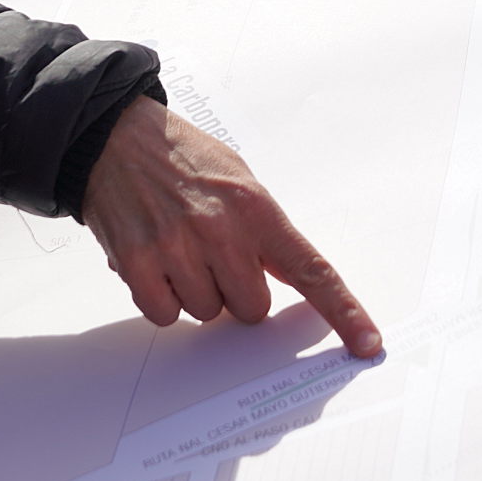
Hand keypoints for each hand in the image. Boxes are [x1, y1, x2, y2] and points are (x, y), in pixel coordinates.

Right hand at [82, 97, 382, 357]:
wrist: (114, 138)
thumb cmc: (182, 159)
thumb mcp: (239, 180)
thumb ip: (263, 231)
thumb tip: (282, 277)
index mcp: (256, 208)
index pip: (310, 270)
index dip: (343, 311)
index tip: (367, 342)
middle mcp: (220, 230)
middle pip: (252, 308)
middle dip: (237, 291)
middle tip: (214, 255)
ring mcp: (177, 249)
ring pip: (208, 313)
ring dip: (196, 292)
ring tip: (178, 248)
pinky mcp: (137, 264)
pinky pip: (165, 314)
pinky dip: (161, 298)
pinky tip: (155, 262)